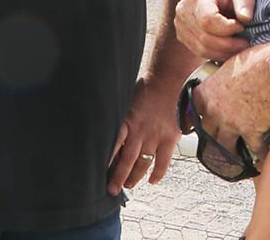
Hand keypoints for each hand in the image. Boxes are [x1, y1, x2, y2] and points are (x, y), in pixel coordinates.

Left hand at [106, 75, 182, 194]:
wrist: (168, 79)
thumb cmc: (145, 89)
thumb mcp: (125, 102)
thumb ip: (120, 120)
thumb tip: (107, 134)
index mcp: (127, 121)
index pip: (113, 145)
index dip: (106, 161)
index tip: (99, 173)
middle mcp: (140, 131)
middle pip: (127, 161)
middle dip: (118, 178)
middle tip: (112, 190)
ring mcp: (156, 136)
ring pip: (143, 164)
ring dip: (135, 177)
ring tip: (128, 185)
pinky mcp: (170, 138)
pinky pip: (163, 162)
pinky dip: (157, 174)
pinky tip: (152, 181)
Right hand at [174, 0, 253, 61]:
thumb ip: (245, 0)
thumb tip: (246, 18)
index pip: (207, 21)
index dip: (227, 29)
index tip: (242, 26)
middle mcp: (183, 12)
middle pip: (204, 38)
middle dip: (228, 45)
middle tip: (246, 43)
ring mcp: (181, 26)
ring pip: (202, 49)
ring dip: (224, 52)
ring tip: (239, 46)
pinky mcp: (183, 38)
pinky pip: (200, 53)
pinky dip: (218, 55)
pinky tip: (230, 49)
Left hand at [191, 51, 269, 163]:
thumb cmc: (255, 60)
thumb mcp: (231, 63)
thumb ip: (224, 76)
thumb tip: (228, 74)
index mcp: (207, 92)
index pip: (193, 109)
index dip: (192, 118)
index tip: (191, 125)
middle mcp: (215, 111)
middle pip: (207, 131)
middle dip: (211, 137)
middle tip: (214, 142)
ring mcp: (232, 124)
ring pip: (225, 146)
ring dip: (231, 152)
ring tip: (235, 155)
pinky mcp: (251, 132)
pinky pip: (254, 149)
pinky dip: (260, 155)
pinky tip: (262, 159)